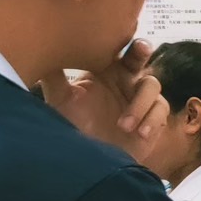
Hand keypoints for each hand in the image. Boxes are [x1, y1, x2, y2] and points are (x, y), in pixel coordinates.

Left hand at [39, 39, 168, 162]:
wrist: (89, 163)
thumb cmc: (74, 128)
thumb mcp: (60, 100)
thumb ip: (54, 76)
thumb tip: (39, 48)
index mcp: (105, 71)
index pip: (115, 49)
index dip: (119, 38)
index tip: (117, 36)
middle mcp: (124, 81)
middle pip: (140, 58)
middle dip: (141, 51)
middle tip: (140, 49)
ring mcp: (141, 99)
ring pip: (152, 85)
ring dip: (140, 104)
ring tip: (124, 125)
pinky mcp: (154, 119)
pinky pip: (160, 110)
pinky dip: (152, 120)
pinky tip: (140, 133)